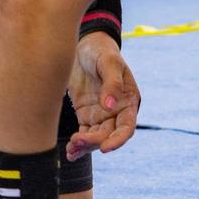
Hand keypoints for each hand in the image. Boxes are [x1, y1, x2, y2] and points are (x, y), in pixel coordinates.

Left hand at [65, 34, 139, 161]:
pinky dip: (77, 145)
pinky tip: (70, 153)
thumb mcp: (109, 62)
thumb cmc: (101, 51)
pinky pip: (83, 134)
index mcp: (128, 102)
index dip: (117, 140)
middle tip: (77, 141)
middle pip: (108, 135)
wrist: (83, 45)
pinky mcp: (86, 116)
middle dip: (94, 142)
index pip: (126, 127)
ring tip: (71, 149)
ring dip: (84, 146)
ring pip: (95, 138)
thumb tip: (109, 106)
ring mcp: (101, 115)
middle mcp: (116, 112)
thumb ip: (111, 83)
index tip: (105, 148)